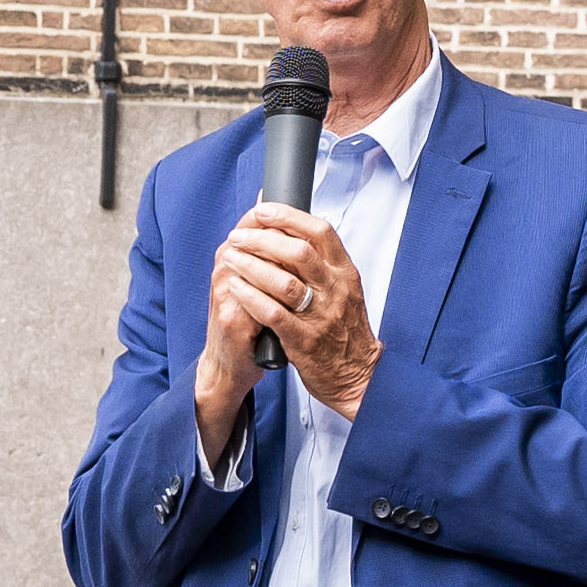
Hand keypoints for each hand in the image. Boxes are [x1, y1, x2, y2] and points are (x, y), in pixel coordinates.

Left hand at [210, 206, 377, 416]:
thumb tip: (293, 229)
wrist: (356, 375)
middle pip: (298, 253)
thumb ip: (321, 262)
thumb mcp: (343, 289)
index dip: (289, 217)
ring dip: (252, 266)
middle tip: (238, 236)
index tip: (263, 211)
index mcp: (344, 273)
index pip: (320, 232)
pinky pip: (274, 314)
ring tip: (231, 258)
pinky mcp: (304, 340)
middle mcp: (335, 291)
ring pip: (284, 282)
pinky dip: (252, 298)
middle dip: (262, 239)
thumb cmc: (344, 330)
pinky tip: (237, 288)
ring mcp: (321, 316)